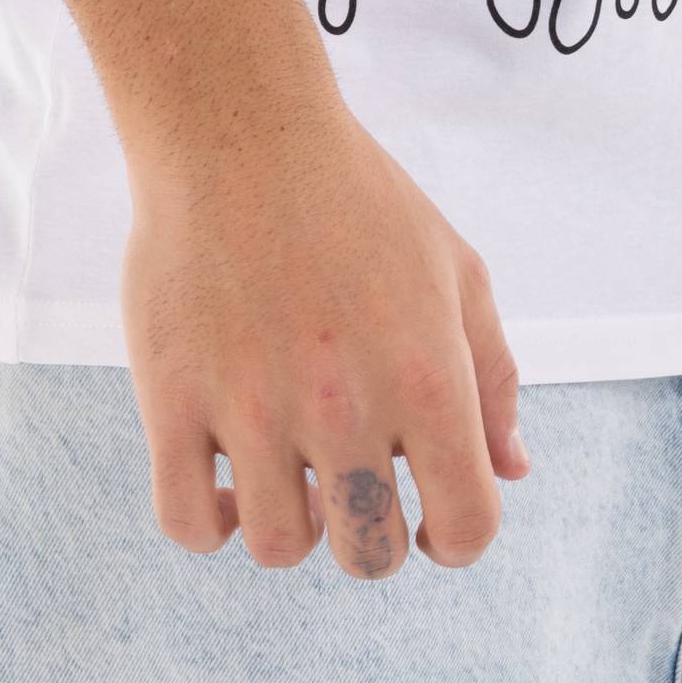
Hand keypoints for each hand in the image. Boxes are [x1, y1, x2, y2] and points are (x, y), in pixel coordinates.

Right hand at [119, 96, 528, 578]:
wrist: (238, 126)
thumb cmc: (355, 194)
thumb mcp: (454, 266)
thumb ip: (493, 374)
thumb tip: (509, 470)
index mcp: (428, 376)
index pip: (466, 526)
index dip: (454, 536)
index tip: (428, 517)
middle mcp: (345, 404)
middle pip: (370, 556)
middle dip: (369, 534)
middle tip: (348, 481)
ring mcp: (253, 407)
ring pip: (278, 547)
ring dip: (289, 522)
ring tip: (284, 467)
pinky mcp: (172, 398)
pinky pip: (187, 522)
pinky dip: (209, 522)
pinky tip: (223, 479)